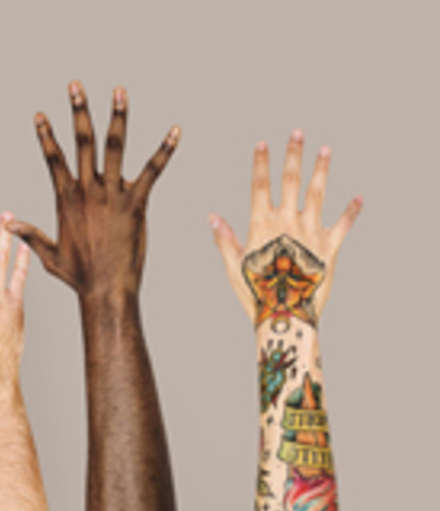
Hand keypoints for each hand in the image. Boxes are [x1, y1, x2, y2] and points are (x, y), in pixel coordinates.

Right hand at [9, 81, 178, 300]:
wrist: (105, 289)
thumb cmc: (78, 275)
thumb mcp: (49, 254)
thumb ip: (29, 234)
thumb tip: (7, 223)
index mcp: (66, 199)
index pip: (53, 159)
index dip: (46, 135)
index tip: (41, 115)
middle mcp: (88, 191)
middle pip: (82, 142)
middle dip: (78, 112)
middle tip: (75, 87)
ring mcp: (112, 195)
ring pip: (114, 147)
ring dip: (118, 117)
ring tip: (119, 91)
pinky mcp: (136, 204)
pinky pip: (151, 171)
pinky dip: (164, 151)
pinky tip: (175, 132)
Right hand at [209, 131, 362, 328]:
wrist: (286, 314)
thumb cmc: (255, 294)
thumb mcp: (233, 266)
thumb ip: (225, 239)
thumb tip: (213, 217)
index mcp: (262, 225)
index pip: (260, 186)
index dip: (261, 164)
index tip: (262, 144)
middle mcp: (288, 223)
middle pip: (291, 181)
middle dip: (294, 155)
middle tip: (298, 133)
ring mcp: (311, 232)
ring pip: (317, 194)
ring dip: (321, 170)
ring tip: (325, 151)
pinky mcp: (330, 248)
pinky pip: (343, 225)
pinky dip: (351, 211)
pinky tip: (359, 197)